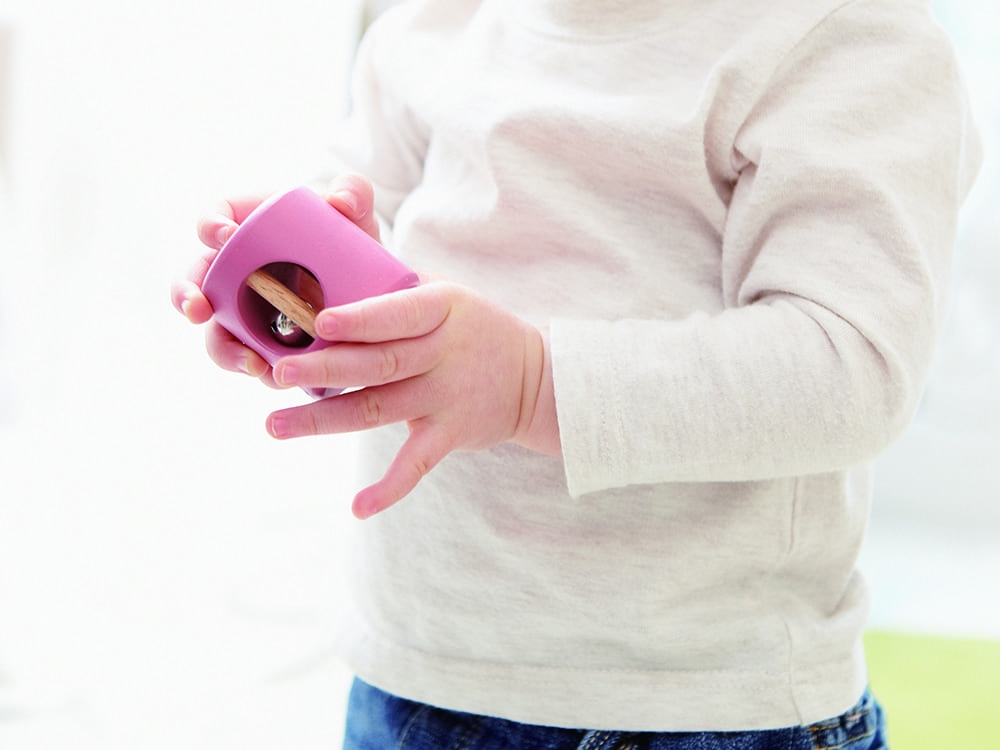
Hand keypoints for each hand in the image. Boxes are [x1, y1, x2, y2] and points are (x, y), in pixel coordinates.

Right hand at [169, 175, 381, 384]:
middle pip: (194, 281)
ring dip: (225, 349)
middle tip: (197, 308)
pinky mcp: (264, 345)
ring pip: (217, 332)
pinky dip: (261, 370)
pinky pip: (252, 360)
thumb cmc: (350, 239)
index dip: (210, 226)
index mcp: (248, 229)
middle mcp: (235, 272)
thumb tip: (343, 201)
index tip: (225, 235)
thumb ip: (354, 194)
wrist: (370, 285)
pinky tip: (274, 375)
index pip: (214, 220)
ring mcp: (245, 313)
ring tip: (249, 361)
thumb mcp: (356, 215)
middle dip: (186, 295)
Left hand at [265, 282, 561, 517]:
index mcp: (440, 308)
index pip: (397, 314)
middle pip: (378, 364)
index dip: (360, 320)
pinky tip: (358, 507)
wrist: (533, 377)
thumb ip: (388, 282)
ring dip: (325, 420)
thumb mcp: (440, 290)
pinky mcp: (449, 434)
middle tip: (278, 372)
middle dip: (325, 369)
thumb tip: (321, 255)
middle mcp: (443, 353)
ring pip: (378, 410)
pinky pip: (416, 464)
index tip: (320, 321)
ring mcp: (446, 397)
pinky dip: (390, 488)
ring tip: (275, 425)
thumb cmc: (468, 325)